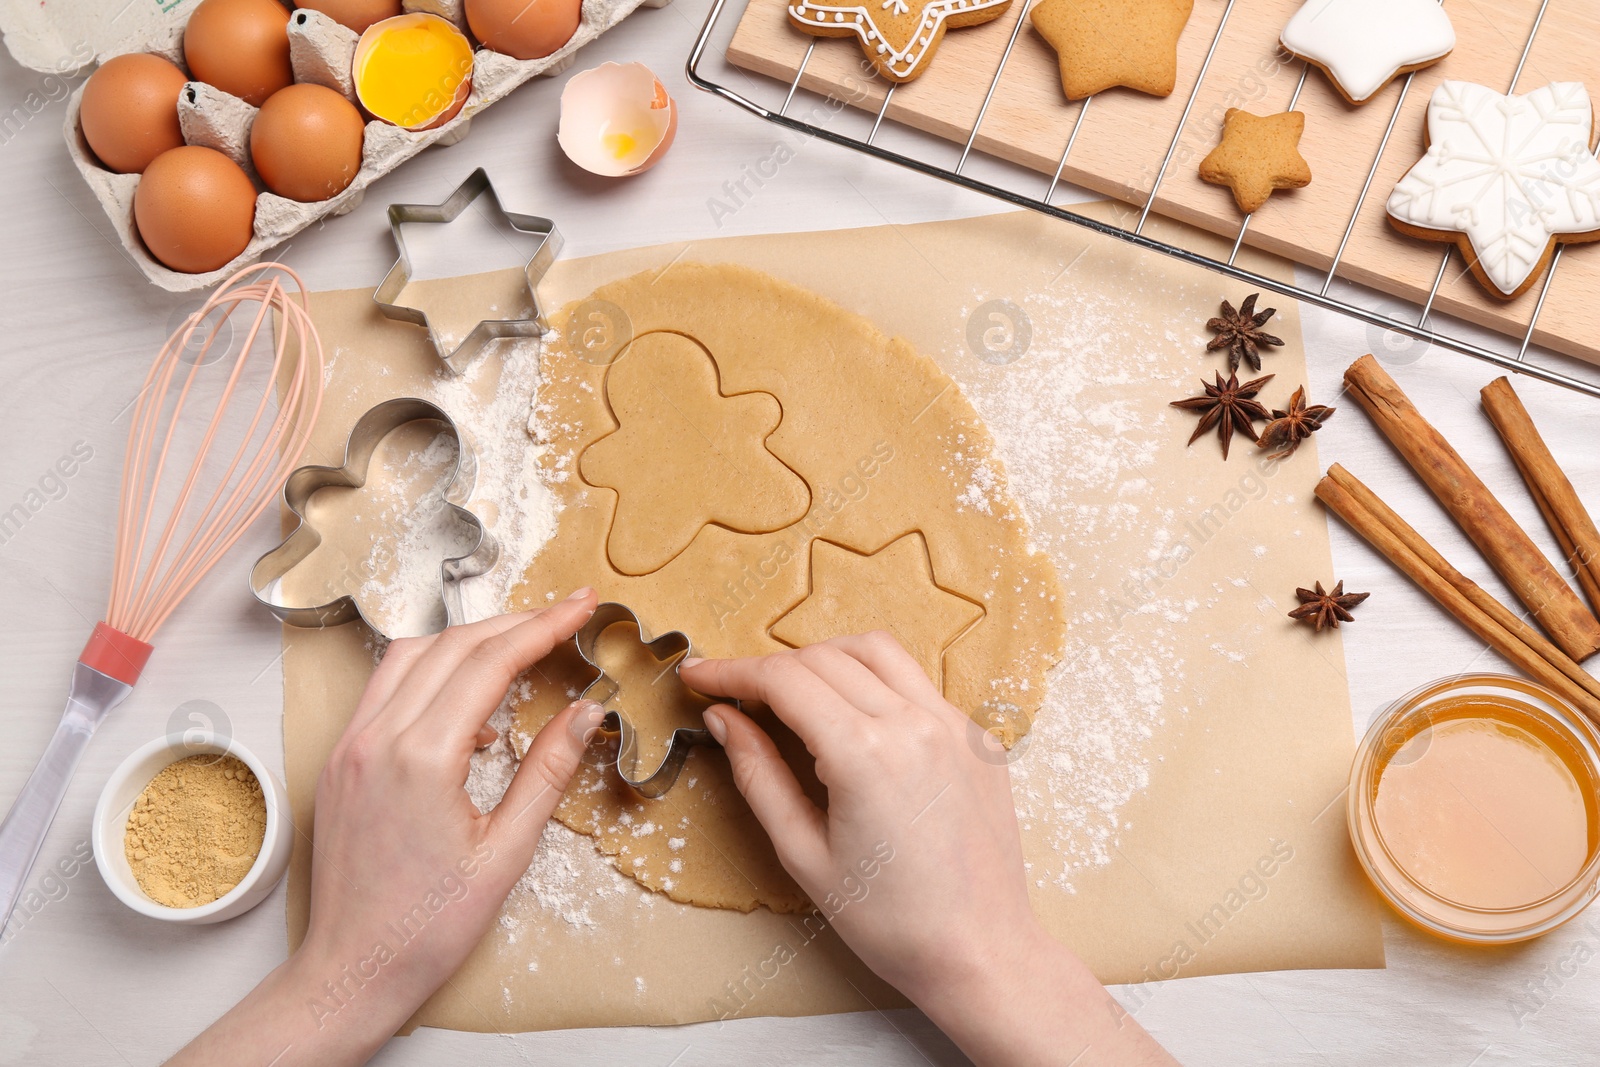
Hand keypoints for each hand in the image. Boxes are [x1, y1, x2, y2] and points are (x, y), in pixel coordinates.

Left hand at [169, 591, 604, 1066]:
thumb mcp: (506, 852)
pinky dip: (431, 673)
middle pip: (452, 645)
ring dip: (468, 639)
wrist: (354, 968)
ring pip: (412, 655)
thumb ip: (546, 771)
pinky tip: (467, 703)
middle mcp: (376, 738)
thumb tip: (585, 712)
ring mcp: (349, 745)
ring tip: (519, 643)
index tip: (581, 606)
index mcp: (421, 758)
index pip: (490, 662)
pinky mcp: (339, 759)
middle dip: (513, 622)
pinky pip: (386, 688)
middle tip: (564, 614)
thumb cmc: (428, 926)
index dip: (542, 627)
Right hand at [680, 632, 1175, 1066]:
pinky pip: (917, 682)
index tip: (699, 675)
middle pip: (823, 657)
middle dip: (769, 667)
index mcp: (864, 753)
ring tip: (794, 691)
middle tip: (735, 693)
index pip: (783, 680)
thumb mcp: (803, 854)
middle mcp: (913, 723)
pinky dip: (876, 682)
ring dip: (825, 657)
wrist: (980, 952)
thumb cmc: (891, 921)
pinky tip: (856, 717)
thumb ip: (758, 775)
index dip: (730, 671)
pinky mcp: (978, 737)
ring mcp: (953, 724)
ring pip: (876, 651)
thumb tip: (724, 718)